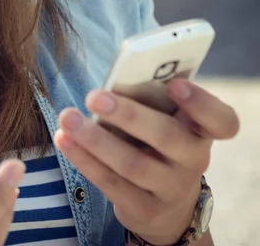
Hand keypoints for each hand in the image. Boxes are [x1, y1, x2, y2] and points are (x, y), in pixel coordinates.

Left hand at [53, 79, 238, 244]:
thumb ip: (149, 98)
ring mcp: (170, 188)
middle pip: (167, 136)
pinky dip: (85, 159)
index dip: (202, 103)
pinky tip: (65, 139)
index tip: (176, 84)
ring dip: (95, 139)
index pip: (222, 121)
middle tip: (94, 96)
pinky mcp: (144, 208)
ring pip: (133, 164)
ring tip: (68, 117)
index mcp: (200, 130)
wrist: (165, 205)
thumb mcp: (164, 120)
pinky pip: (112, 184)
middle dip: (128, 114)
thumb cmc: (157, 143)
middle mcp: (193, 160)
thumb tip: (115, 77)